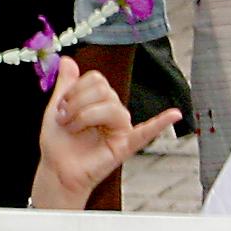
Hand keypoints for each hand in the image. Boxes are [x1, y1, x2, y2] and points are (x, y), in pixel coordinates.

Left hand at [32, 56, 177, 206]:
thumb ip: (66, 84)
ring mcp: (121, 128)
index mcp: (100, 101)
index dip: (75, 89)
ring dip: (85, 115)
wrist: (57, 170)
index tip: (61, 107)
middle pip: (104, 90)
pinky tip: (174, 115)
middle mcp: (114, 112)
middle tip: (65, 119)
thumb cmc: (59, 143)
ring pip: (111, 106)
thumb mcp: (57, 107)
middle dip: (77, 103)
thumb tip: (68, 60)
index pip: (96, 79)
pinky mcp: (125, 145)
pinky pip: (146, 132)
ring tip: (74, 128)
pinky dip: (160, 123)